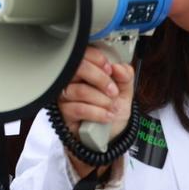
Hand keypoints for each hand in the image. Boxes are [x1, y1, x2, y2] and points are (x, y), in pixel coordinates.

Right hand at [57, 46, 134, 176]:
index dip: (98, 59)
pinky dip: (98, 113)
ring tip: (111, 107)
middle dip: (101, 79)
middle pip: (78, 68)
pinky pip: (79, 108)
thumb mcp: (125, 91)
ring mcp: (64, 95)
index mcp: (85, 69)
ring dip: (101, 100)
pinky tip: (107, 116)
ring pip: (80, 90)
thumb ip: (125, 76)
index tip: (111, 70)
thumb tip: (118, 66)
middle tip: (113, 91)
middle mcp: (71, 79)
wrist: (110, 136)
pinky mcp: (63, 112)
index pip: (83, 53)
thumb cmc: (113, 109)